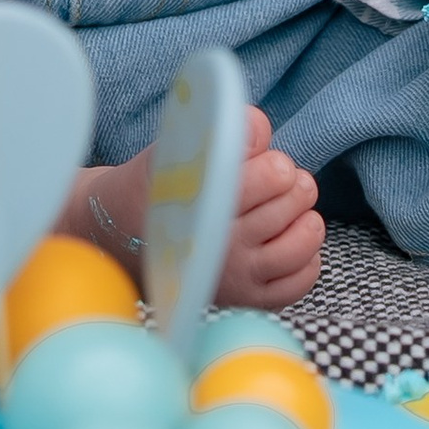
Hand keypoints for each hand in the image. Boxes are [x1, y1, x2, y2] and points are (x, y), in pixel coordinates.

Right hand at [63, 106, 323, 309]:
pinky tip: (289, 238)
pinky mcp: (247, 301)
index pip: (266, 179)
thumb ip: (217, 133)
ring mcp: (235, 280)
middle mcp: (220, 249)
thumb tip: (259, 126)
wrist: (120, 238)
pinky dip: (308, 258)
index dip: (275, 164)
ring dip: (306, 219)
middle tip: (279, 176)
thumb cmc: (153, 187)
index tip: (266, 159)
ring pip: (300, 245)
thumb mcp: (171, 150)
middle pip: (288, 207)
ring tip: (293, 205)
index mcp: (200, 206)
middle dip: (292, 183)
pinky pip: (299, 283)